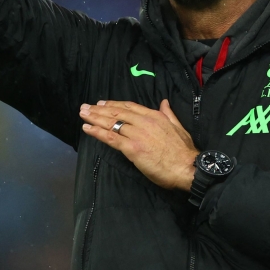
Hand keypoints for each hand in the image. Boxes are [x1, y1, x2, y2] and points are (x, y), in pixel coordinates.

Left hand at [79, 100, 198, 191]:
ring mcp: (137, 135)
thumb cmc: (184, 151)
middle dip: (99, 109)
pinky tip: (87, 129)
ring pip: (111, 123)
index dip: (114, 104)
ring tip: (82, 114)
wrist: (187, 167)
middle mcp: (143, 122)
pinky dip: (97, 132)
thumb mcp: (178, 126)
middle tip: (85, 107)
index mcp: (155, 116)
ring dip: (94, 118)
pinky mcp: (132, 148)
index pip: (130, 107)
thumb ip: (169, 114)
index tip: (102, 103)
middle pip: (117, 112)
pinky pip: (111, 138)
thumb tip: (164, 102)